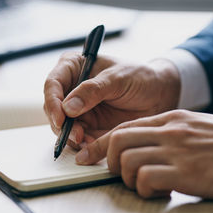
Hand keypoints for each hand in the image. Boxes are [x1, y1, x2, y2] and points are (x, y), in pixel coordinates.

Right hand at [43, 52, 179, 146]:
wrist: (159, 95)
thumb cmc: (140, 77)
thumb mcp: (118, 78)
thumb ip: (92, 90)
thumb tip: (68, 107)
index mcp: (74, 67)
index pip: (53, 84)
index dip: (53, 102)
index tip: (61, 118)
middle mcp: (71, 88)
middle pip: (53, 108)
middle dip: (61, 124)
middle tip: (76, 135)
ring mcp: (78, 108)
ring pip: (62, 126)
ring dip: (71, 136)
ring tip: (87, 141)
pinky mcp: (87, 125)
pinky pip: (77, 137)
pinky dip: (82, 144)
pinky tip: (93, 145)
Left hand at [76, 109, 212, 198]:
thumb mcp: (193, 126)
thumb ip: (166, 131)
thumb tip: (140, 143)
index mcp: (169, 119)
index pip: (124, 128)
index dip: (101, 143)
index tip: (88, 155)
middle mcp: (169, 132)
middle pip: (118, 141)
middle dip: (110, 161)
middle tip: (120, 173)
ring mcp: (177, 151)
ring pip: (128, 161)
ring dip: (129, 179)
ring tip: (145, 185)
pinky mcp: (186, 173)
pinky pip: (147, 178)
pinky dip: (146, 189)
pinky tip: (160, 192)